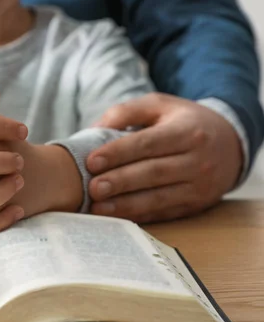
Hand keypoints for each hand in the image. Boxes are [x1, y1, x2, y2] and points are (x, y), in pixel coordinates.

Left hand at [87, 93, 241, 221]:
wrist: (230, 143)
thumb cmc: (183, 122)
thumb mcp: (159, 105)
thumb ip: (126, 112)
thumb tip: (93, 131)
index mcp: (187, 131)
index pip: (148, 143)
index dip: (119, 153)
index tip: (91, 161)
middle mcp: (198, 160)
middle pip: (153, 172)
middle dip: (120, 181)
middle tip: (93, 188)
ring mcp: (199, 186)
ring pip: (159, 198)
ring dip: (126, 205)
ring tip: (98, 207)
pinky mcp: (195, 205)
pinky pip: (164, 213)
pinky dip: (138, 216)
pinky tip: (115, 217)